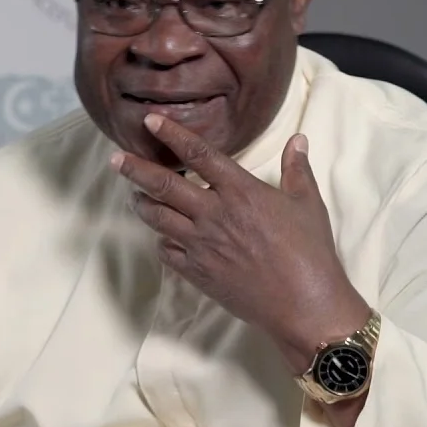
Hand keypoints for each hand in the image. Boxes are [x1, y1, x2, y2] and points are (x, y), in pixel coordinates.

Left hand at [111, 113, 368, 371]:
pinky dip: (161, 240)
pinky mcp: (198, 273)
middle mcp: (214, 214)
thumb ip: (297, 169)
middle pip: (164, 185)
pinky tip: (162, 236)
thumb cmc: (311, 252)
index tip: (151, 121)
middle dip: (135, 169)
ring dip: (142, 204)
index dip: (172, 134)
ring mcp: (202, 245)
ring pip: (157, 218)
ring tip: (135, 195)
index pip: (199, 154)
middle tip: (115, 158)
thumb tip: (297, 140)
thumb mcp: (308, 204)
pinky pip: (167, 251)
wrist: (303, 305)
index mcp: (240, 192)